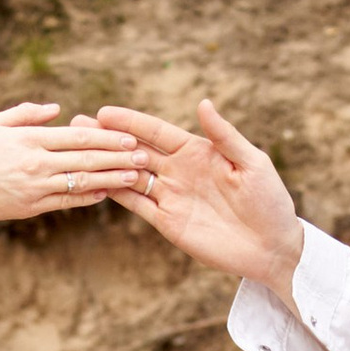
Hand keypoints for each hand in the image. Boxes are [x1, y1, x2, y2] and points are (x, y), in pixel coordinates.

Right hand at [0, 103, 155, 227]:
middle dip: (118, 157)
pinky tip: (106, 195)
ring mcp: (34, 187)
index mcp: (28, 139)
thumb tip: (57, 110)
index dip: (106, 138)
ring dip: (111, 179)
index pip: (76, 137)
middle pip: (86, 159)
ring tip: (135, 176)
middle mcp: (36, 162)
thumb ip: (26, 115)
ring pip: (81, 182)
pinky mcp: (29, 207)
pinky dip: (87, 198)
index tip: (129, 137)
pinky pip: (65, 202)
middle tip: (144, 156)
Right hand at [95, 101, 303, 291]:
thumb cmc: (270, 201)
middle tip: (78, 125)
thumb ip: (224, 136)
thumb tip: (203, 103)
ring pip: (130, 175)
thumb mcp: (252, 163)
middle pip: (136, 150)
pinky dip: (117, 193)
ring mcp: (171, 196)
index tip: (105, 112)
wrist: (272, 247)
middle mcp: (179, 171)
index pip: (157, 132)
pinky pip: (136, 204)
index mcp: (198, 152)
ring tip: (77, 151)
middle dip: (108, 138)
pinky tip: (95, 183)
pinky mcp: (167, 222)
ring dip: (106, 164)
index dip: (131, 122)